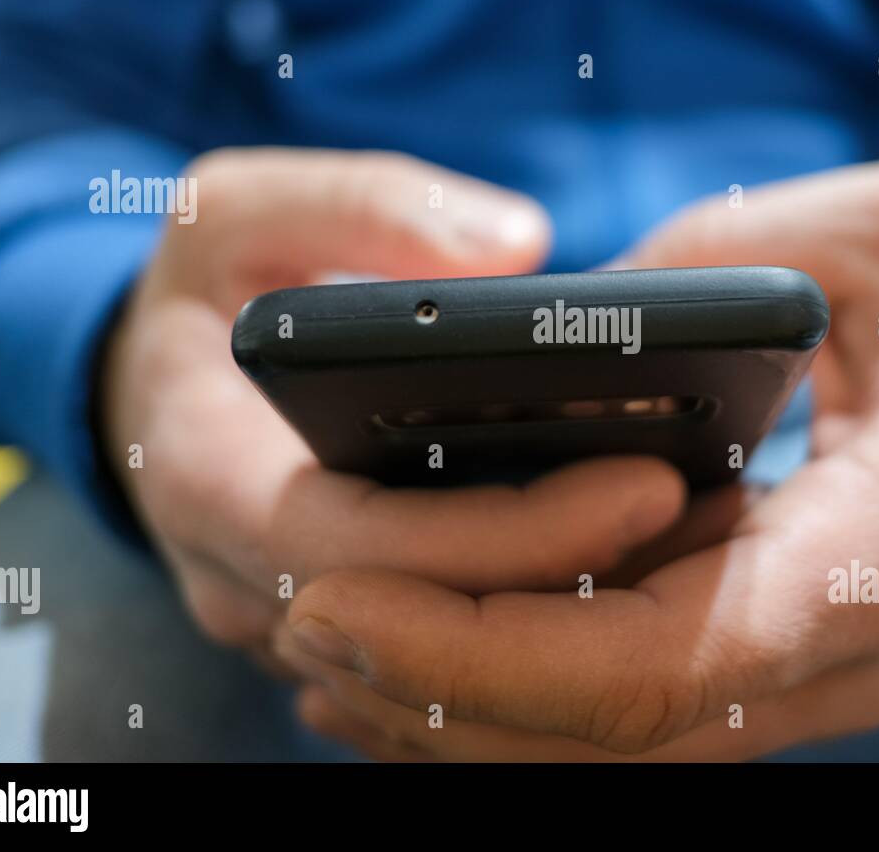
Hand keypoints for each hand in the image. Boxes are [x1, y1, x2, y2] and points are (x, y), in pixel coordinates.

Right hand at [100, 148, 688, 669]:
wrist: (159, 386)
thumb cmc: (207, 293)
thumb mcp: (242, 213)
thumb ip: (363, 210)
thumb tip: (515, 248)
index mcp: (219, 487)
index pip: (378, 555)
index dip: (514, 533)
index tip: (647, 475)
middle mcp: (262, 589)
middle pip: (443, 633)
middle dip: (586, 582)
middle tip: (720, 504)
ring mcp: (312, 631)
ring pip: (468, 667)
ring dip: (595, 611)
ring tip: (714, 523)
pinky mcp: (364, 636)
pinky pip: (472, 659)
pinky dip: (567, 619)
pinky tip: (662, 553)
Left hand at [276, 161, 878, 758]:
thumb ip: (725, 260)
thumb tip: (561, 318)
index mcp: (875, 553)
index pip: (663, 659)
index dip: (489, 651)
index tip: (343, 598)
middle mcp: (836, 659)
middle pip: (607, 729)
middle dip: (435, 686)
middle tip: (298, 615)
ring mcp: (800, 683)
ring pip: (604, 748)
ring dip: (454, 710)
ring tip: (324, 640)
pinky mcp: (764, 669)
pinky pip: (621, 715)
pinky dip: (508, 698)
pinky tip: (410, 653)